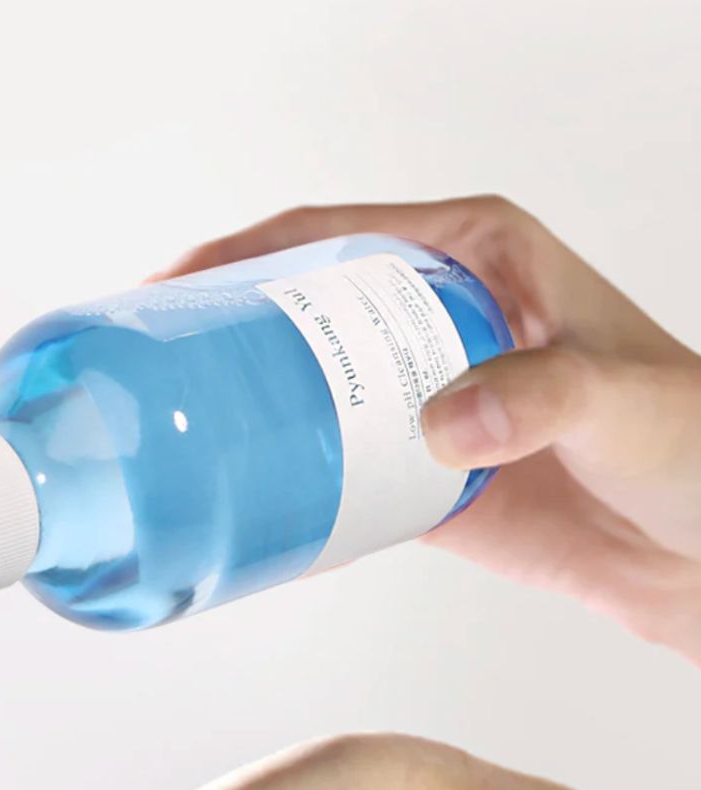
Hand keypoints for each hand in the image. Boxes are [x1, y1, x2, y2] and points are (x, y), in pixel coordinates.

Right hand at [151, 196, 700, 661]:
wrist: (700, 551)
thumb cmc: (690, 444)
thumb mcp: (622, 396)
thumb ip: (540, 394)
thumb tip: (441, 426)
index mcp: (476, 258)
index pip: (336, 233)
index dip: (245, 253)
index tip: (174, 283)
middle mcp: (434, 320)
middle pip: (301, 308)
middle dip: (221, 328)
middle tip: (150, 364)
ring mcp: (419, 400)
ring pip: (306, 390)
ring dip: (242, 408)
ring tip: (172, 431)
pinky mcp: (415, 474)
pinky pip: (332, 469)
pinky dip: (286, 483)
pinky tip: (238, 498)